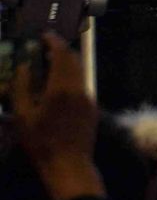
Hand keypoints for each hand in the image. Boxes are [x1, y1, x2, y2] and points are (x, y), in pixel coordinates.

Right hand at [12, 34, 103, 199]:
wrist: (68, 164)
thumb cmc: (40, 142)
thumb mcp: (22, 115)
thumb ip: (22, 87)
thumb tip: (22, 67)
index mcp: (62, 87)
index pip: (61, 55)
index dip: (54, 41)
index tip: (44, 35)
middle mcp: (79, 88)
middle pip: (73, 60)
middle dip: (60, 51)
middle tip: (44, 49)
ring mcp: (88, 98)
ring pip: (79, 72)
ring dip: (65, 65)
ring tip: (48, 66)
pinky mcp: (92, 108)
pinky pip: (81, 85)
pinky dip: (70, 78)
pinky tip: (57, 88)